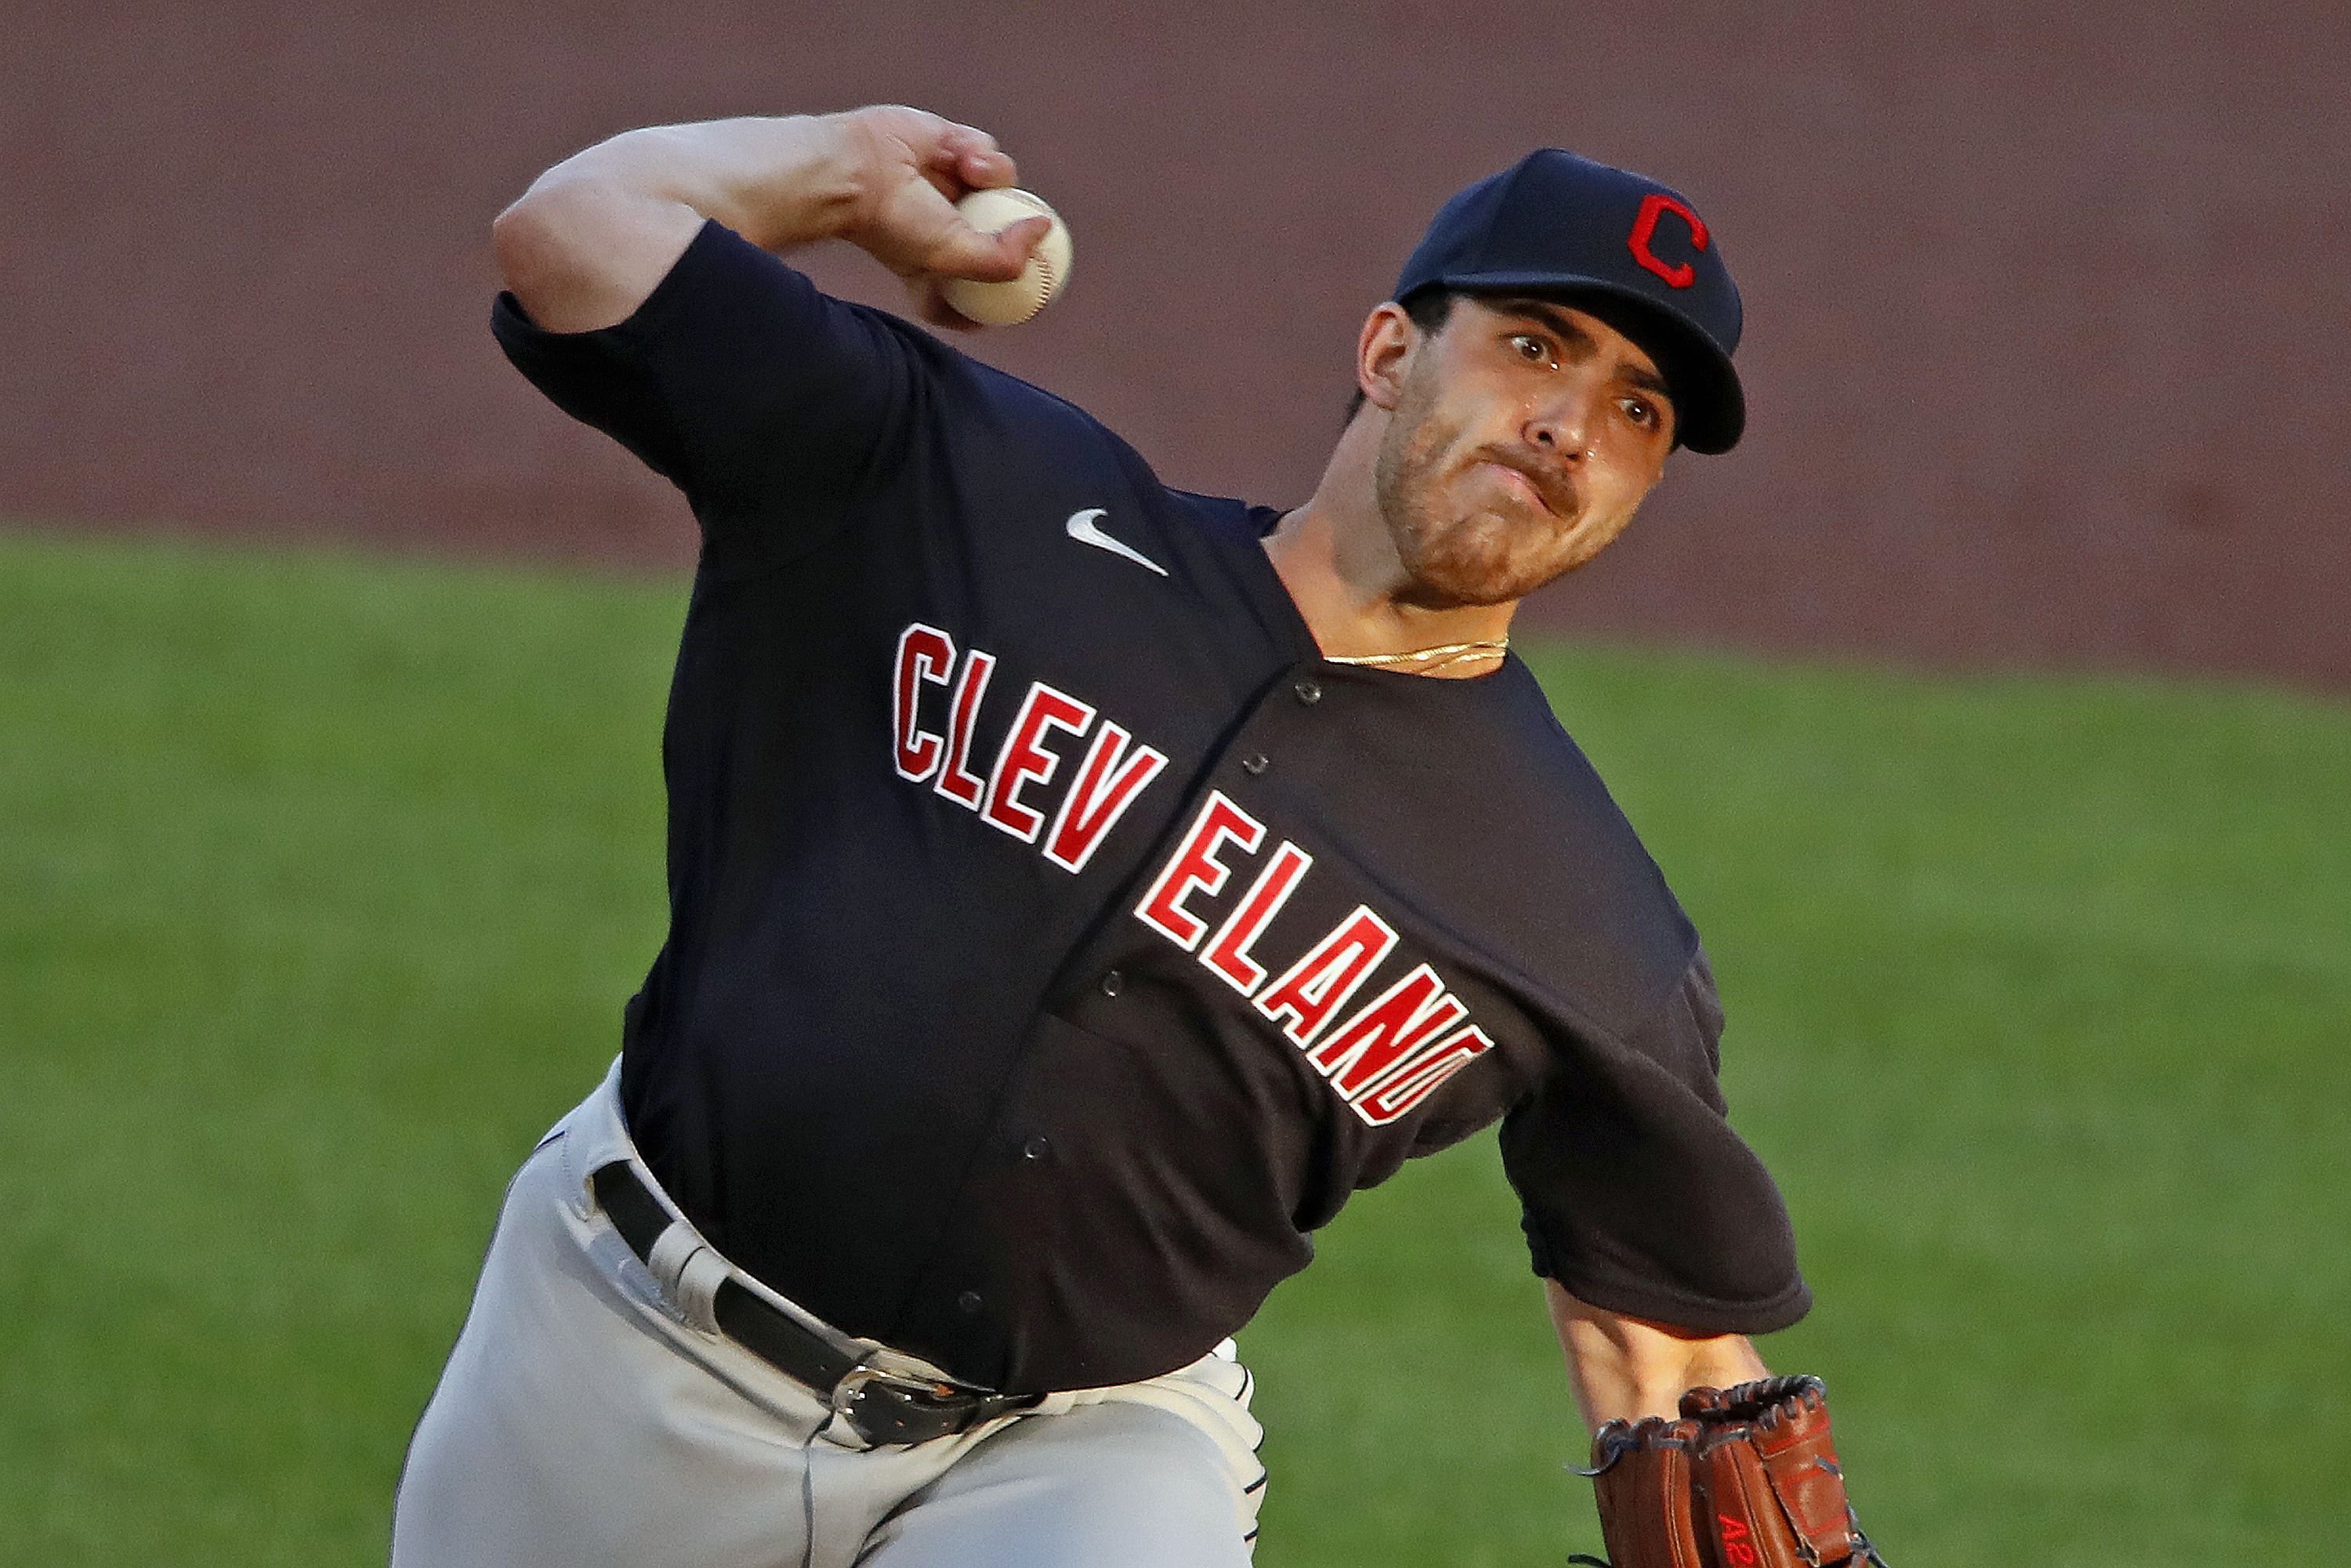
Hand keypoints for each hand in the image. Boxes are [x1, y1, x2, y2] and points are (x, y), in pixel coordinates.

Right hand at [827, 106, 1055, 328]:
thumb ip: (1005, 258)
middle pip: (998, 230)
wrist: (856, 170)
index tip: (1028, 300)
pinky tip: (960, 157)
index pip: (971, 291)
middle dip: (1016, 227)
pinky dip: (981, 153)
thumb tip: (1044, 228)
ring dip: (996, 177)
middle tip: (1034, 227)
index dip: (1000, 295)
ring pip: (1002, 183)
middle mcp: (941, 224)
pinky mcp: (946, 143)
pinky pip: (986, 149)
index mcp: (932, 266)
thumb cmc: (896, 223)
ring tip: (970, 173)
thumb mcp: (955, 257)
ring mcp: (945, 183)